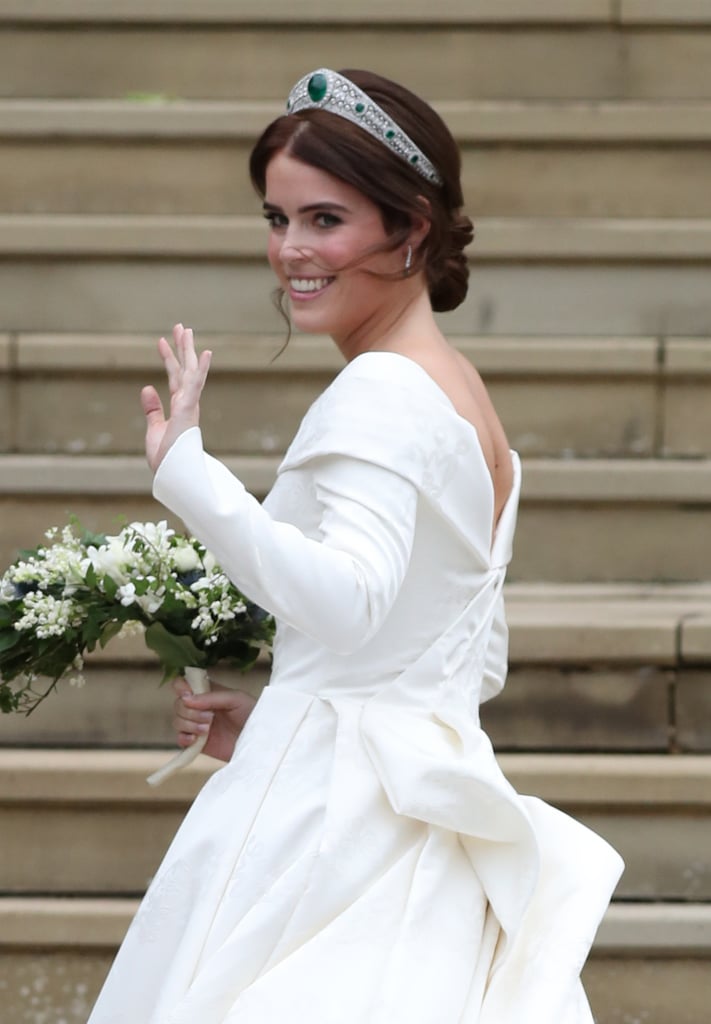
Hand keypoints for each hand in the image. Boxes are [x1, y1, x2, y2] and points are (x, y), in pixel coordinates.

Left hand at [141, 323, 211, 471]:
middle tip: (180, 326)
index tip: (161, 341)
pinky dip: (200, 369)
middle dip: (182, 348)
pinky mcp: (189, 410)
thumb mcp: (154, 428)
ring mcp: (189, 405)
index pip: (174, 377)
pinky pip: (195, 385)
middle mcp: (186, 403)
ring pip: (190, 372)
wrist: (172, 475)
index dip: (168, 359)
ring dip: (188, 350)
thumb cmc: (166, 458)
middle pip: (184, 369)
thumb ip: (152, 408)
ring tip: (185, 330)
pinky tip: (204, 353)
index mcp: (179, 407)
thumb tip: (146, 387)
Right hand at [172, 677, 257, 762]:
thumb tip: (187, 699)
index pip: (184, 683)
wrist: (259, 741)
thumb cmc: (252, 714)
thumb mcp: (236, 699)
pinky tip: (196, 740)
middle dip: (190, 711)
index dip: (181, 687)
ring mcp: (197, 725)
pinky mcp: (197, 743)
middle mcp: (200, 707)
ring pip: (177, 721)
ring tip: (207, 729)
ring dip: (189, 725)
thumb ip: (212, 697)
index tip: (188, 695)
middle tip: (210, 718)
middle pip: (178, 704)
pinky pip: (180, 739)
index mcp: (208, 692)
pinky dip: (184, 739)